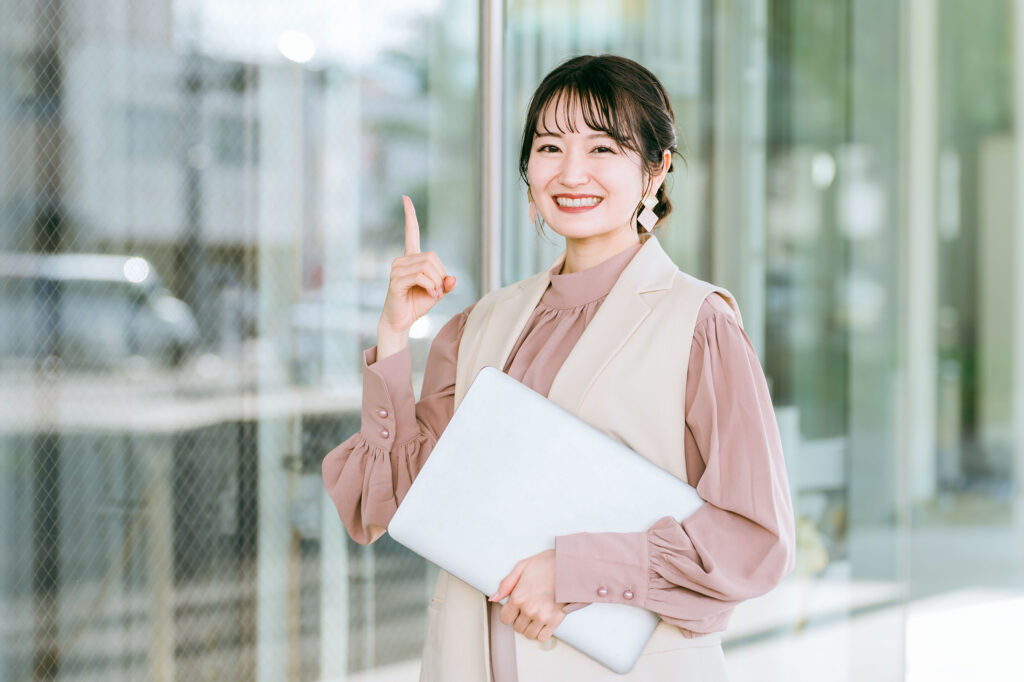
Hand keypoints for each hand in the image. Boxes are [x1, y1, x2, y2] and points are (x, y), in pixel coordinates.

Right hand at [378, 196, 456, 343]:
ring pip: (427, 267)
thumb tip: (453, 278)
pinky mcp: (396, 281)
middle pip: (431, 257)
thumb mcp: (437, 292)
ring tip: (431, 293)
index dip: (409, 216)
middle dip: (440, 275)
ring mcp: (396, 269)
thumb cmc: (417, 304)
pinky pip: (421, 276)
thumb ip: (446, 283)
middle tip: (437, 290)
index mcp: (410, 259)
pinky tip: (429, 294)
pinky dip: (431, 286)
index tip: (405, 198)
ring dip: (436, 283)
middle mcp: (401, 260)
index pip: (410, 233)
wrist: (401, 322)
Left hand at [489, 549, 566, 641]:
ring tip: (535, 616)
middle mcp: (529, 609)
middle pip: (517, 628)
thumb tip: (494, 597)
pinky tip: (543, 622)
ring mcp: (543, 616)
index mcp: (519, 597)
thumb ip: (506, 583)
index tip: (514, 609)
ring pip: (529, 634)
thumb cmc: (549, 563)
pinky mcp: (555, 620)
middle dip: (520, 620)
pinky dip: (541, 632)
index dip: (509, 613)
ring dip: (530, 627)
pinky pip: (543, 637)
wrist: (571, 566)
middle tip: (527, 610)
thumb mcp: (522, 566)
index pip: (505, 618)